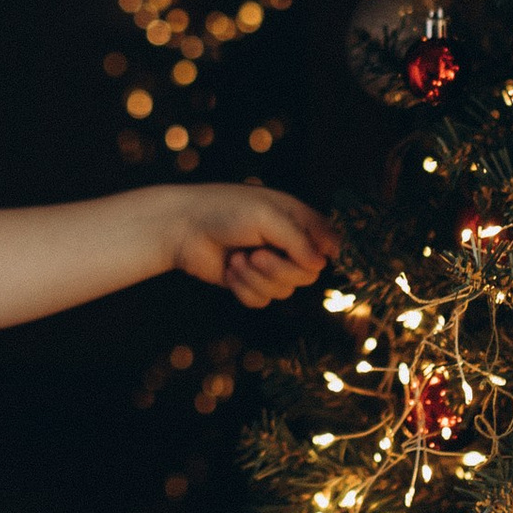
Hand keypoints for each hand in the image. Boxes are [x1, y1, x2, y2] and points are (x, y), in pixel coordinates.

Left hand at [170, 181, 342, 309]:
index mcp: (298, 220)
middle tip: (255, 255)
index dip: (323, 256)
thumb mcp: (267, 217)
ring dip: (257, 278)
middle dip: (280, 270)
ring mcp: (269, 266)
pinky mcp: (250, 284)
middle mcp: (288, 244)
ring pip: (284, 291)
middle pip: (308, 276)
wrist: (182, 228)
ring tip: (237, 259)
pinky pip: (262, 301)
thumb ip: (298, 240)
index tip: (309, 259)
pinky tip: (229, 270)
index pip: (330, 245)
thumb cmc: (224, 211)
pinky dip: (244, 288)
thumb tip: (321, 265)